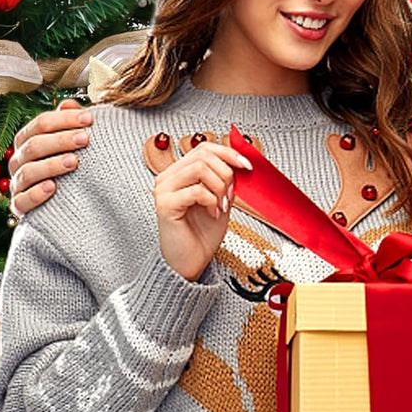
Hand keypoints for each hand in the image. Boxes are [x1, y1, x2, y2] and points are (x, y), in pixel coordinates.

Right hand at [9, 100, 91, 215]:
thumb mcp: (70, 144)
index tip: (89, 119)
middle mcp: (19, 160)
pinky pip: (22, 201)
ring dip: (51, 165)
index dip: (64, 119)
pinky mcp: (19, 206)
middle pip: (34, 145)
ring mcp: (18, 184)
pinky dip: (36, 194)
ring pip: (28, 171)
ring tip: (74, 162)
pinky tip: (53, 187)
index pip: (41, 124)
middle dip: (61, 140)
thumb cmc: (67, 166)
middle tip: (85, 139)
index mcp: (28, 140)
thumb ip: (68, 124)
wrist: (66, 203)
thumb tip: (69, 103)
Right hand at [153, 141, 251, 281]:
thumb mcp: (221, 199)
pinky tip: (213, 213)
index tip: (247, 166)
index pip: (204, 148)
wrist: (190, 262)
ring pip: (200, 169)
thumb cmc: (202, 234)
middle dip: (226, 173)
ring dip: (219, 187)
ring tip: (221, 205)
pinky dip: (211, 200)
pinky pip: (196, 190)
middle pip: (203, 155)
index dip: (228, 153)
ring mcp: (164, 190)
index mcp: (179, 173)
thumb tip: (241, 161)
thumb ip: (226, 180)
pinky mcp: (165, 205)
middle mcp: (168, 177)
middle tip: (231, 195)